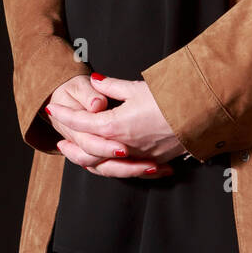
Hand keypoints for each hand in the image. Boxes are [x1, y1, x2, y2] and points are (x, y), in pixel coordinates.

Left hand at [45, 72, 185, 177]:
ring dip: (88, 160)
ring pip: (105, 165)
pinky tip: (112, 163)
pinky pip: (126, 170)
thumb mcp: (137, 88)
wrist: (200, 113)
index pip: (82, 121)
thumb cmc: (169, 97)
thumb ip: (112, 87)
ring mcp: (138, 156)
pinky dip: (114, 167)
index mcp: (115, 126)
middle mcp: (122, 146)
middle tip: (59, 138)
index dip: (65, 115)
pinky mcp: (153, 160)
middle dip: (72, 143)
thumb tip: (96, 82)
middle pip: (88, 150)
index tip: (52, 108)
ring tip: (78, 156)